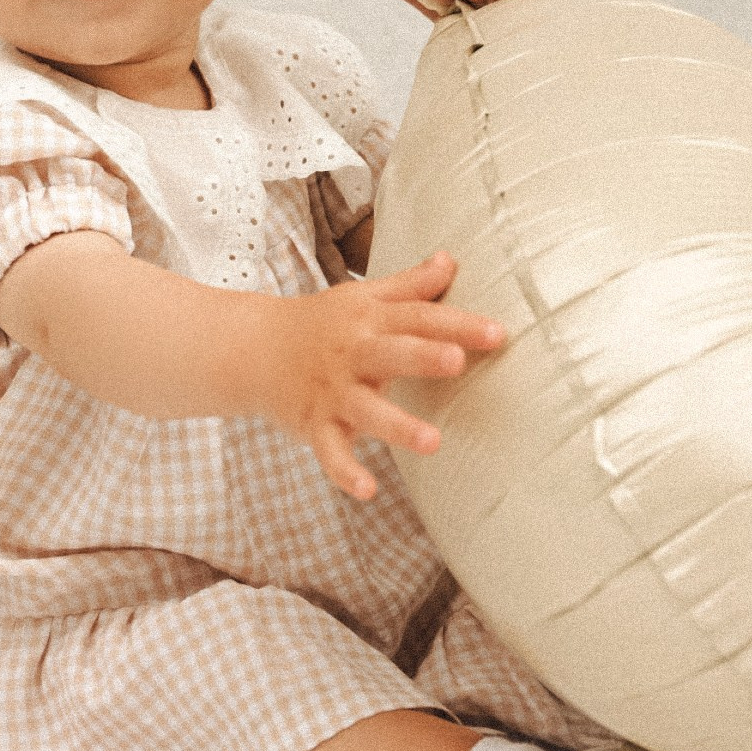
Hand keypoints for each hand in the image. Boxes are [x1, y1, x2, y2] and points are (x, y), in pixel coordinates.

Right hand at [253, 250, 502, 501]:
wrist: (253, 348)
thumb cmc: (322, 322)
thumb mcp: (362, 297)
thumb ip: (409, 284)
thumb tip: (450, 259)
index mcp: (369, 321)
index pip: (418, 318)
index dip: (458, 324)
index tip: (498, 333)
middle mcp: (353, 354)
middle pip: (392, 353)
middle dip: (423, 356)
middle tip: (457, 361)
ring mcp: (333, 392)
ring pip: (366, 409)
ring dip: (397, 425)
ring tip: (433, 442)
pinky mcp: (315, 425)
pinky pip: (330, 451)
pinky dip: (345, 471)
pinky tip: (368, 490)